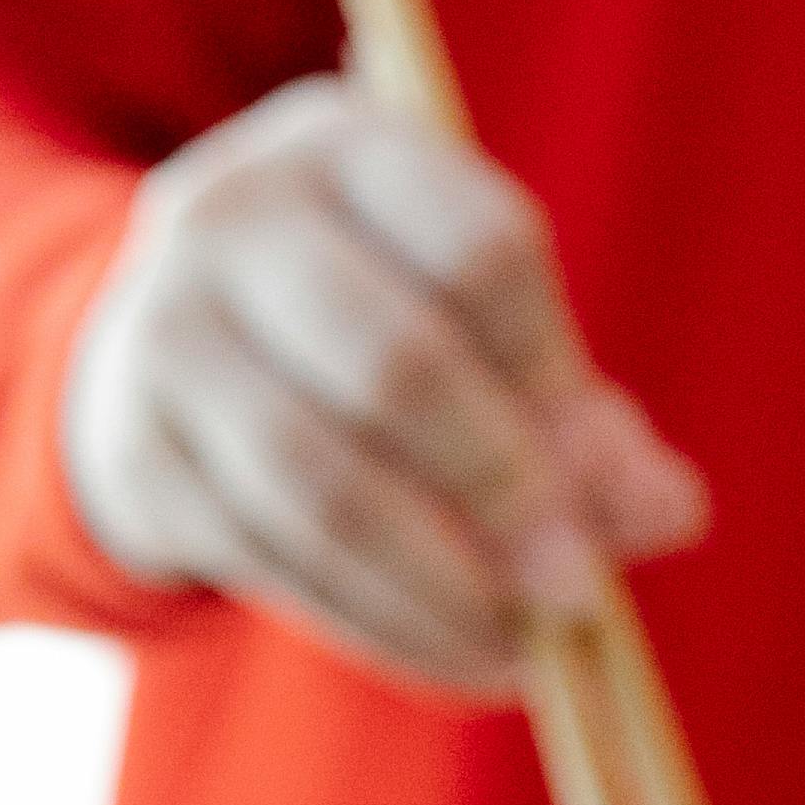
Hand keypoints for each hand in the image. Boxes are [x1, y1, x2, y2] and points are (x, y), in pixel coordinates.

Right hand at [62, 77, 706, 694]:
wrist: (170, 349)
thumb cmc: (374, 319)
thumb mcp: (479, 324)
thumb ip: (579, 413)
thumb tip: (669, 513)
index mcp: (351, 148)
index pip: (481, 251)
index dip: (555, 376)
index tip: (612, 481)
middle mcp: (238, 214)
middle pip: (394, 363)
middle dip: (502, 491)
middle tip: (579, 588)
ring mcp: (164, 331)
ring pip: (321, 481)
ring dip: (438, 584)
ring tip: (523, 648)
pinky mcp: (135, 450)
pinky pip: (270, 555)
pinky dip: (374, 621)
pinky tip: (454, 655)